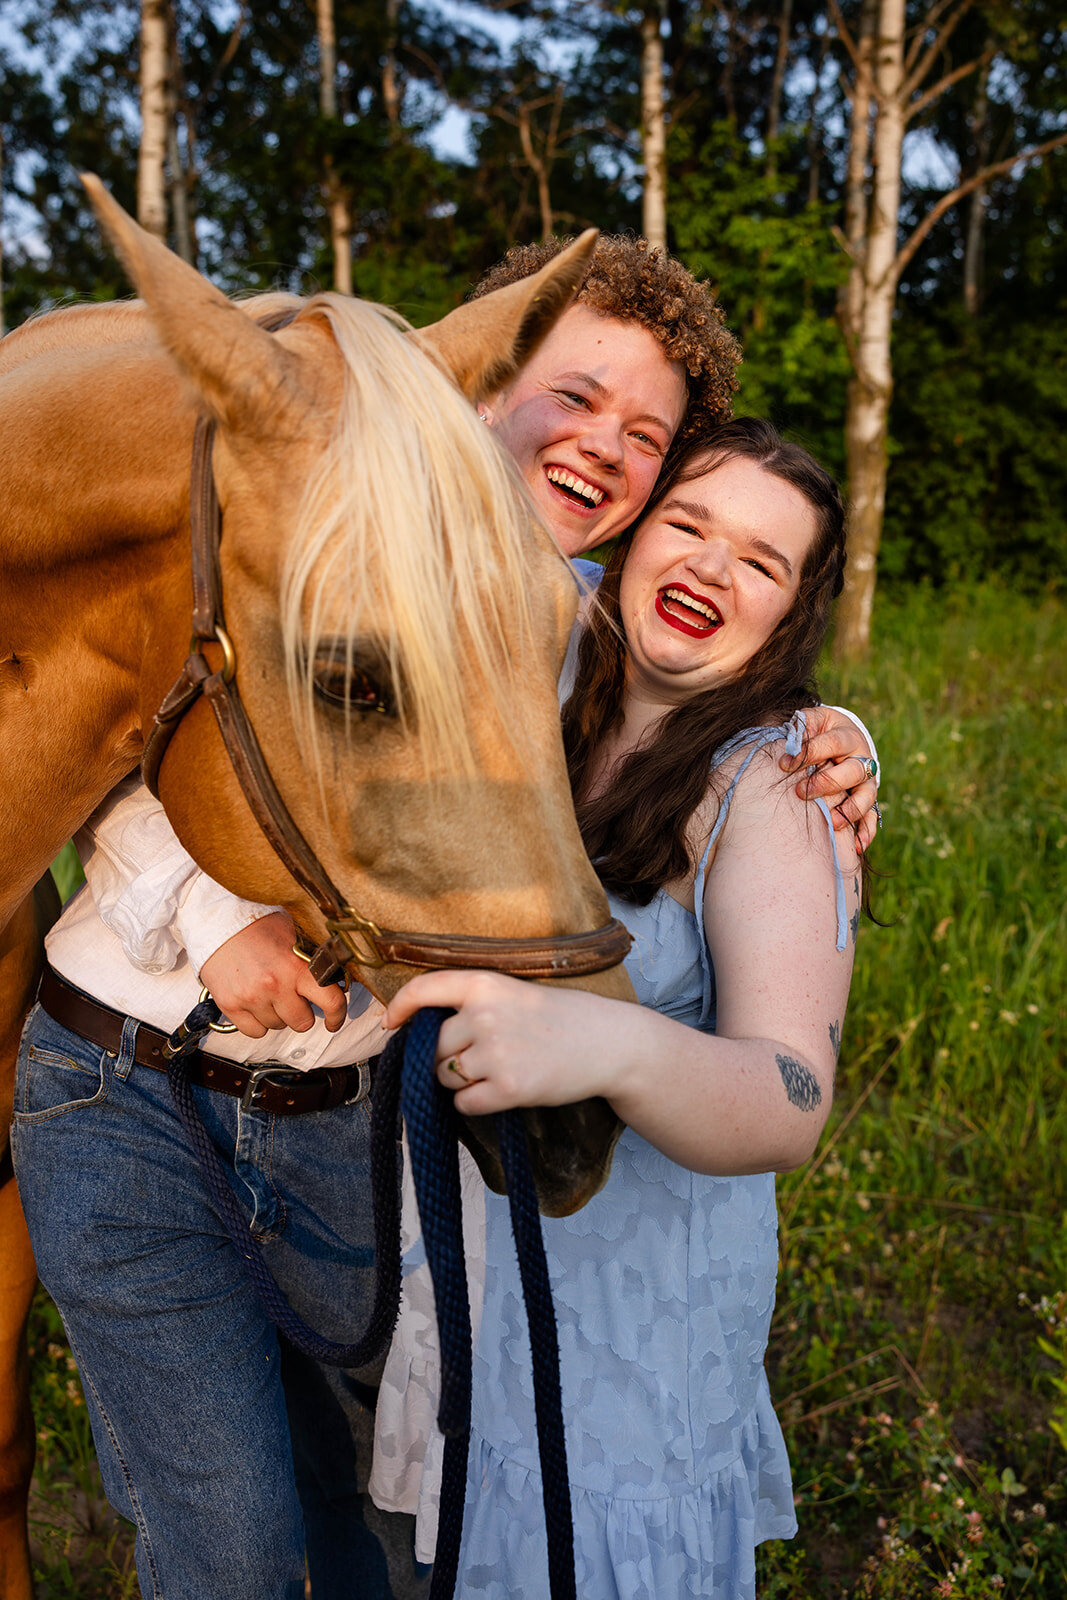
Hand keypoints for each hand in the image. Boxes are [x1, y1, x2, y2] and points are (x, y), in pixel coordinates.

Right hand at [199, 911, 347, 1037]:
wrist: (218, 923)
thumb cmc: (259, 927)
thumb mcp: (295, 935)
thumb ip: (314, 959)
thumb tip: (336, 979)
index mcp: (297, 966)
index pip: (331, 1001)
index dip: (337, 1015)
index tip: (334, 1021)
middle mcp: (275, 985)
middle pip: (302, 1022)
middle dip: (302, 1012)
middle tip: (294, 997)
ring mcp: (252, 998)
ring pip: (277, 1026)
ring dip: (277, 1014)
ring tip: (269, 992)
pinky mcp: (231, 1006)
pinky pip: (255, 1032)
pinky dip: (257, 1022)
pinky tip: (255, 1003)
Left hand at [383, 970, 633, 1115]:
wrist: (609, 1043)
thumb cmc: (559, 1019)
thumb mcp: (514, 994)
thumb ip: (471, 1006)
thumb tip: (416, 1035)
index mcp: (485, 984)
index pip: (424, 989)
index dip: (399, 1008)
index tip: (390, 1025)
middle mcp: (485, 1015)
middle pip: (431, 1048)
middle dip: (443, 1059)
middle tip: (479, 1058)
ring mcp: (497, 1053)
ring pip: (444, 1078)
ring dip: (461, 1082)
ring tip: (499, 1070)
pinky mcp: (510, 1088)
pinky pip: (465, 1104)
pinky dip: (476, 1103)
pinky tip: (504, 1090)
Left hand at [779, 706, 879, 851]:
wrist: (845, 737)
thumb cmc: (821, 730)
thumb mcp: (814, 720)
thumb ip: (802, 726)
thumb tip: (790, 740)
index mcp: (847, 736)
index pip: (831, 743)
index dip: (809, 752)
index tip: (784, 763)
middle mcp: (862, 758)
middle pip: (853, 771)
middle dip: (827, 783)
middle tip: (801, 793)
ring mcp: (867, 781)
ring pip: (867, 796)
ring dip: (850, 810)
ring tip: (831, 823)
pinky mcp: (868, 800)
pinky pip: (872, 818)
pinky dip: (865, 832)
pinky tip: (855, 846)